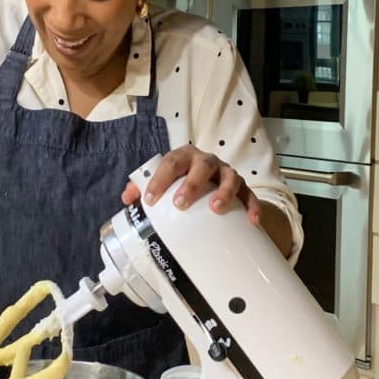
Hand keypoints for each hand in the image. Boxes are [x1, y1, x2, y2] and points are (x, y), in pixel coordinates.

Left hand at [121, 145, 261, 224]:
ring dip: (223, 192)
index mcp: (185, 157)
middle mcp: (207, 162)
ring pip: (230, 177)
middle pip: (202, 165)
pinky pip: (250, 195)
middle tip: (180, 204)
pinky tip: (251, 221)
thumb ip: (142, 188)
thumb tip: (127, 198)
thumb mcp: (164, 181)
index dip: (160, 179)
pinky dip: (252, 207)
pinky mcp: (243, 187)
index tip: (150, 199)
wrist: (212, 181)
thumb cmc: (182, 180)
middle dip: (192, 184)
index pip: (171, 162)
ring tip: (215, 209)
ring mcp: (227, 173)